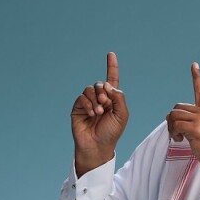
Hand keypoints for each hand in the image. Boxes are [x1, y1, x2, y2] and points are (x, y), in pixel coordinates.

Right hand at [71, 52, 128, 172]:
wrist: (97, 146)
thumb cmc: (111, 133)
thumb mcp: (122, 115)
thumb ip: (119, 97)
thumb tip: (106, 84)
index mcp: (112, 99)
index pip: (112, 79)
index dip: (112, 67)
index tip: (111, 54)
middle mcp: (100, 99)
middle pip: (99, 83)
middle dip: (102, 91)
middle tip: (105, 103)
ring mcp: (88, 103)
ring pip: (89, 89)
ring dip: (95, 99)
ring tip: (99, 113)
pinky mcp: (78, 108)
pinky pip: (81, 98)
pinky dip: (87, 104)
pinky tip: (92, 114)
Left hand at [166, 63, 199, 180]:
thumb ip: (194, 121)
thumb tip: (175, 119)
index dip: (197, 77)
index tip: (194, 65)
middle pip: (177, 108)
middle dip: (172, 120)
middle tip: (176, 133)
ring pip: (174, 116)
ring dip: (171, 128)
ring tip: (178, 137)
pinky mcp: (195, 128)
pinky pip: (175, 125)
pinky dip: (173, 133)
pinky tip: (179, 140)